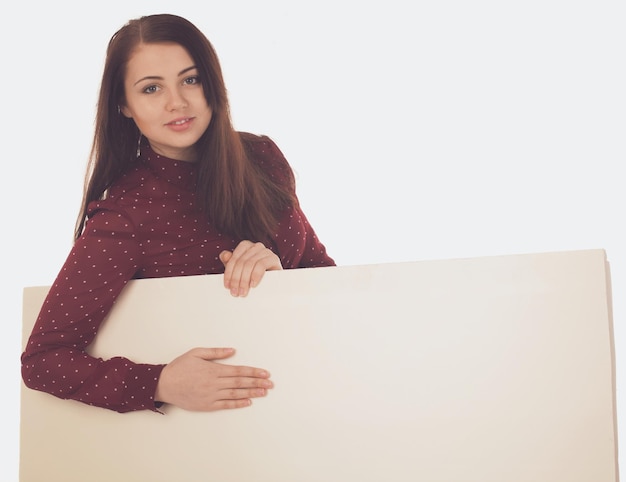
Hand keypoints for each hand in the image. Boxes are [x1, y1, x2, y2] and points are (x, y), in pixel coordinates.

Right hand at [154, 347, 272, 410]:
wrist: (163, 384)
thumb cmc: (179, 367)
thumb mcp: (196, 353)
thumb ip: (215, 352)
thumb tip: (232, 351)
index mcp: (213, 370)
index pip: (238, 371)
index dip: (253, 372)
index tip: (265, 373)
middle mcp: (214, 383)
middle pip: (240, 383)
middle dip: (257, 383)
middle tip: (270, 384)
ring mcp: (211, 395)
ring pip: (235, 394)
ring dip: (251, 393)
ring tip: (264, 392)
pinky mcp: (206, 405)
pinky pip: (225, 405)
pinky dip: (238, 404)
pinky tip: (248, 402)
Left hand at [219, 240, 282, 296]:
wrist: (272, 284)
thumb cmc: (254, 276)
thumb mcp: (239, 271)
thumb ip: (230, 263)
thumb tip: (224, 255)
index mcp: (245, 246)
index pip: (234, 258)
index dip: (229, 273)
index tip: (227, 286)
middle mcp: (256, 246)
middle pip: (241, 262)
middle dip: (236, 279)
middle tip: (235, 293)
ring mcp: (266, 251)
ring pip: (250, 263)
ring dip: (245, 280)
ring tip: (243, 292)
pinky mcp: (274, 258)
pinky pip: (261, 265)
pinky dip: (255, 275)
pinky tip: (253, 285)